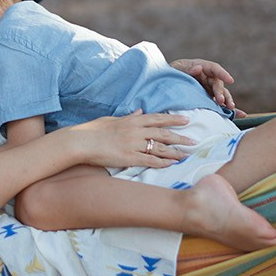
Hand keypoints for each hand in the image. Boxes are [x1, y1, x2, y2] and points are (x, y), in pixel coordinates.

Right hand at [78, 111, 195, 169]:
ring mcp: (133, 145)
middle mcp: (136, 131)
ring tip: (187, 155)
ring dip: (175, 152)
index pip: (158, 118)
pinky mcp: (129, 158)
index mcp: (132, 121)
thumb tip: (139, 111)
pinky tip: (171, 164)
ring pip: (160, 148)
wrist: (81, 141)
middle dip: (180, 137)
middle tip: (194, 140)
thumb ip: (128, 116)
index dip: (173, 119)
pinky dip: (162, 162)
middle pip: (163, 133)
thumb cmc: (93, 130)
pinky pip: (150, 161)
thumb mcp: (112, 119)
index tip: (186, 120)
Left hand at [171, 57, 240, 113]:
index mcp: (199, 67)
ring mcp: (207, 89)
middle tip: (220, 101)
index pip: (214, 68)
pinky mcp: (207, 99)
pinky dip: (228, 109)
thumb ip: (185, 69)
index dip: (222, 73)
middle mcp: (206, 77)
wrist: (161, 86)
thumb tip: (198, 68)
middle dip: (220, 92)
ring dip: (227, 100)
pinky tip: (240, 115)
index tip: (230, 79)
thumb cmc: (167, 74)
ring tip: (231, 108)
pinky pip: (220, 104)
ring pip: (221, 94)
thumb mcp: (173, 70)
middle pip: (217, 83)